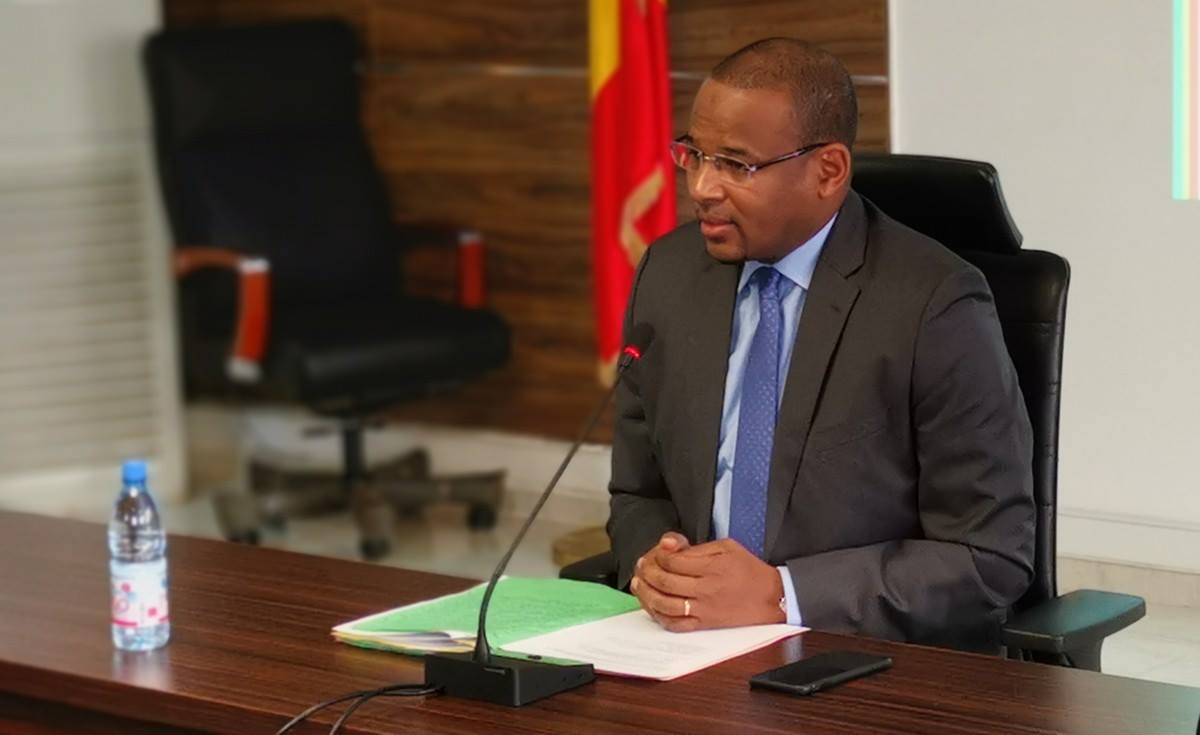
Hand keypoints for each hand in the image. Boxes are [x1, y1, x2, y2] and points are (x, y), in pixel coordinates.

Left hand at [633, 537, 784, 632]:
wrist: (772, 598)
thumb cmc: (749, 570)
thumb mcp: (727, 547)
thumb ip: (697, 547)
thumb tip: (670, 545)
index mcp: (712, 567)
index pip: (673, 561)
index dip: (658, 556)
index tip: (655, 553)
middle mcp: (706, 589)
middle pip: (665, 581)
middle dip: (648, 573)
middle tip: (641, 567)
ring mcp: (704, 609)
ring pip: (665, 604)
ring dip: (647, 594)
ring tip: (639, 585)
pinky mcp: (705, 624)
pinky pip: (675, 624)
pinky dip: (659, 616)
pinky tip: (652, 606)